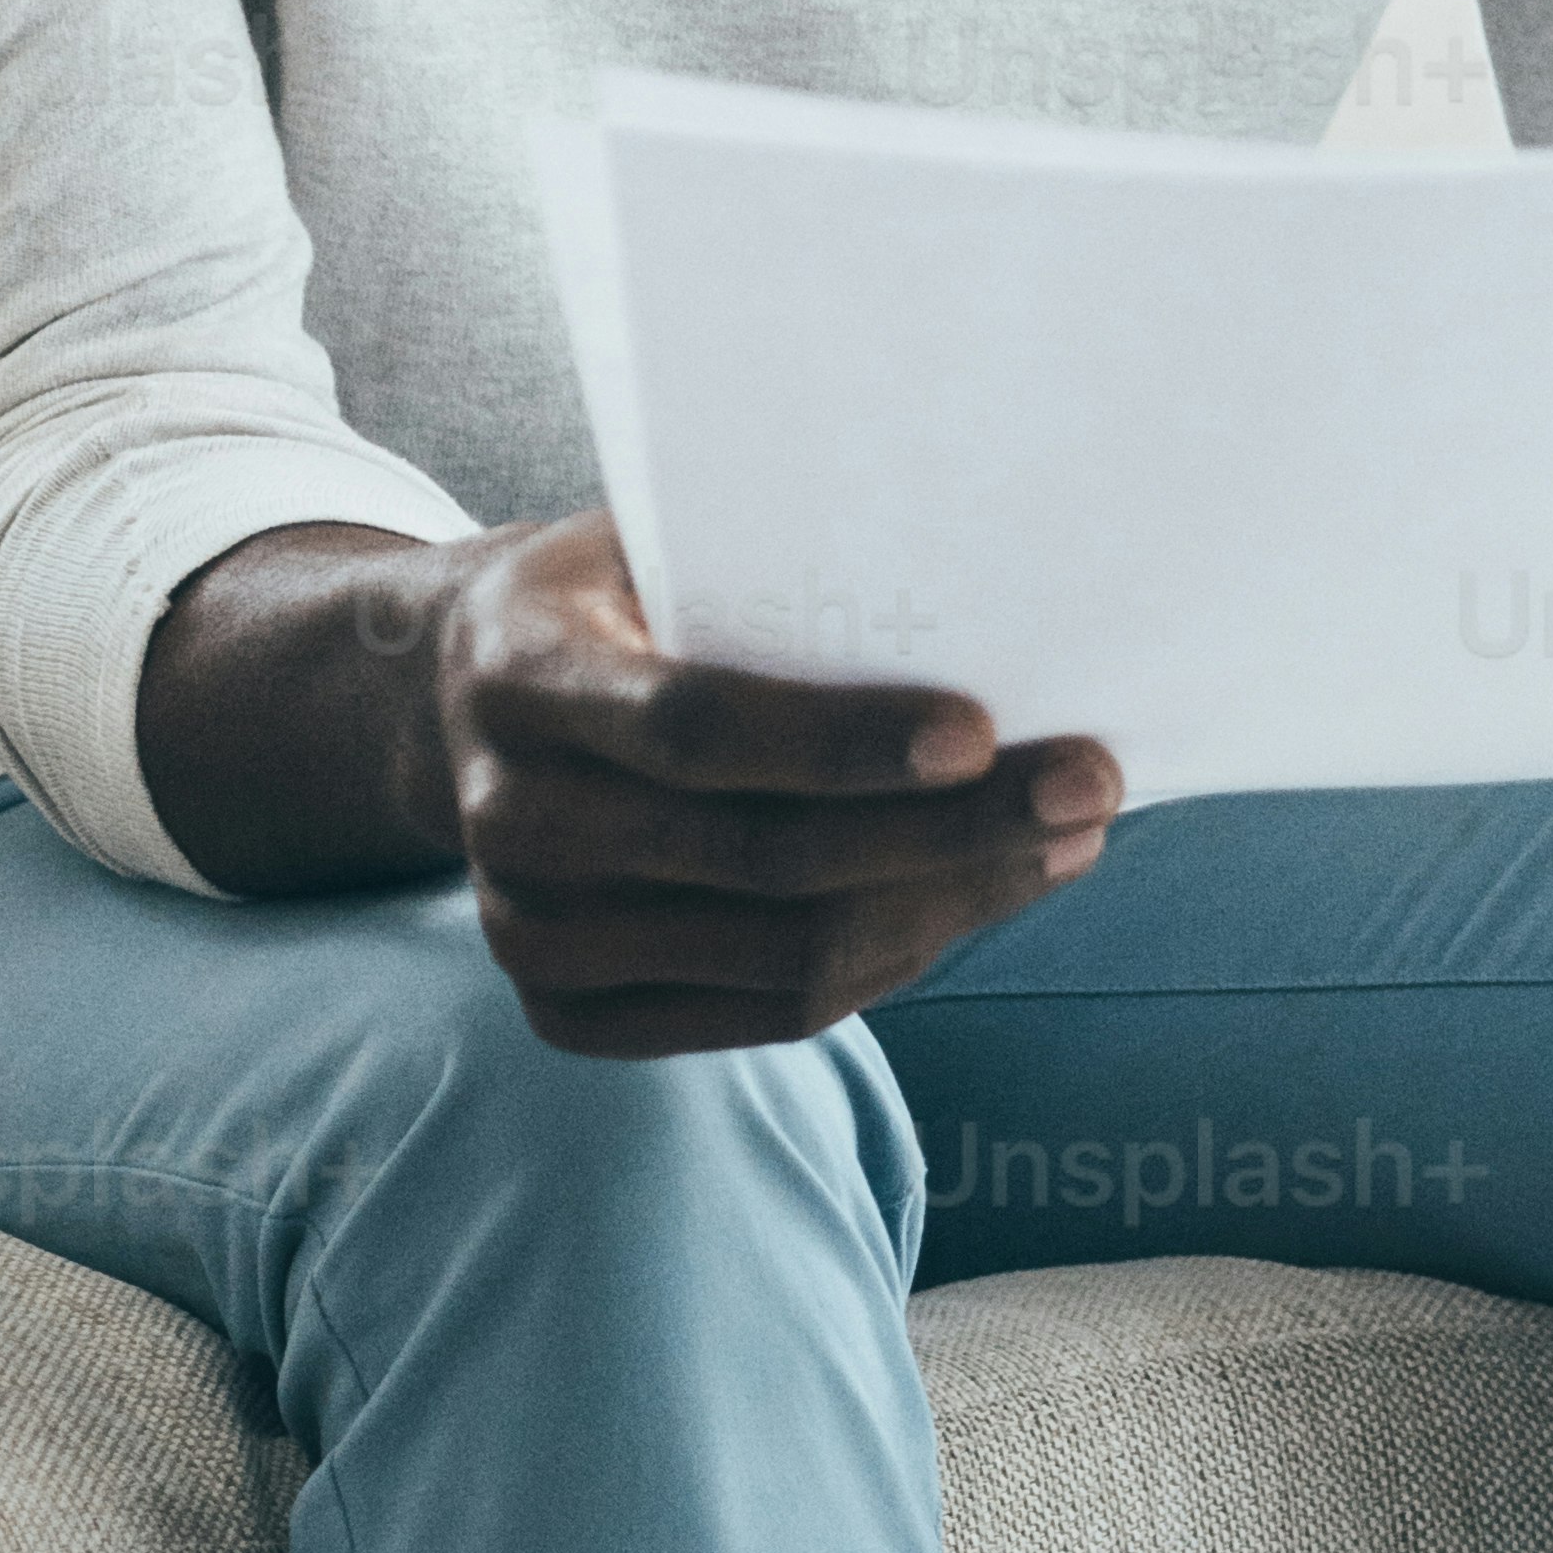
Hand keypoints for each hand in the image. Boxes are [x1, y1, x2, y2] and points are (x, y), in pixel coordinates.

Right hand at [437, 516, 1118, 1060]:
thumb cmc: (615, 597)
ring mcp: (530, 931)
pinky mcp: (563, 1010)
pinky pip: (768, 1015)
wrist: (467, 699)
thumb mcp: (654, 538)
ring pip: (786, 957)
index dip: (843, 743)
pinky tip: (965, 904)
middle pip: (764, 860)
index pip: (697, 729)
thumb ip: (768, 560)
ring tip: (1061, 846)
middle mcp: (510, 816)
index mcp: (522, 675)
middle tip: (1086, 790)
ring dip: (948, 907)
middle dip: (953, 834)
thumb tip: (982, 569)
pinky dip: (887, 965)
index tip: (980, 731)